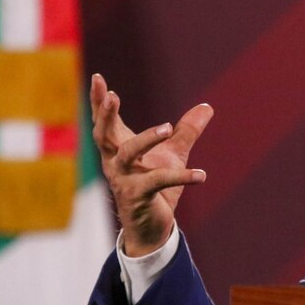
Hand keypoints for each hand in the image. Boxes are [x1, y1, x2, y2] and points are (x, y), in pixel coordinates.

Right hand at [90, 74, 213, 255]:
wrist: (153, 227)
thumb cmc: (156, 187)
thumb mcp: (173, 153)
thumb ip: (186, 130)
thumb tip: (207, 106)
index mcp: (118, 149)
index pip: (104, 121)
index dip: (99, 101)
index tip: (98, 77)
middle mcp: (115, 163)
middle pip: (103, 135)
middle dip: (106, 115)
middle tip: (112, 95)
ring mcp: (124, 180)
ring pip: (128, 154)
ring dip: (146, 138)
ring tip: (167, 126)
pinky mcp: (138, 197)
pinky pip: (159, 182)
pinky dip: (181, 176)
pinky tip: (201, 175)